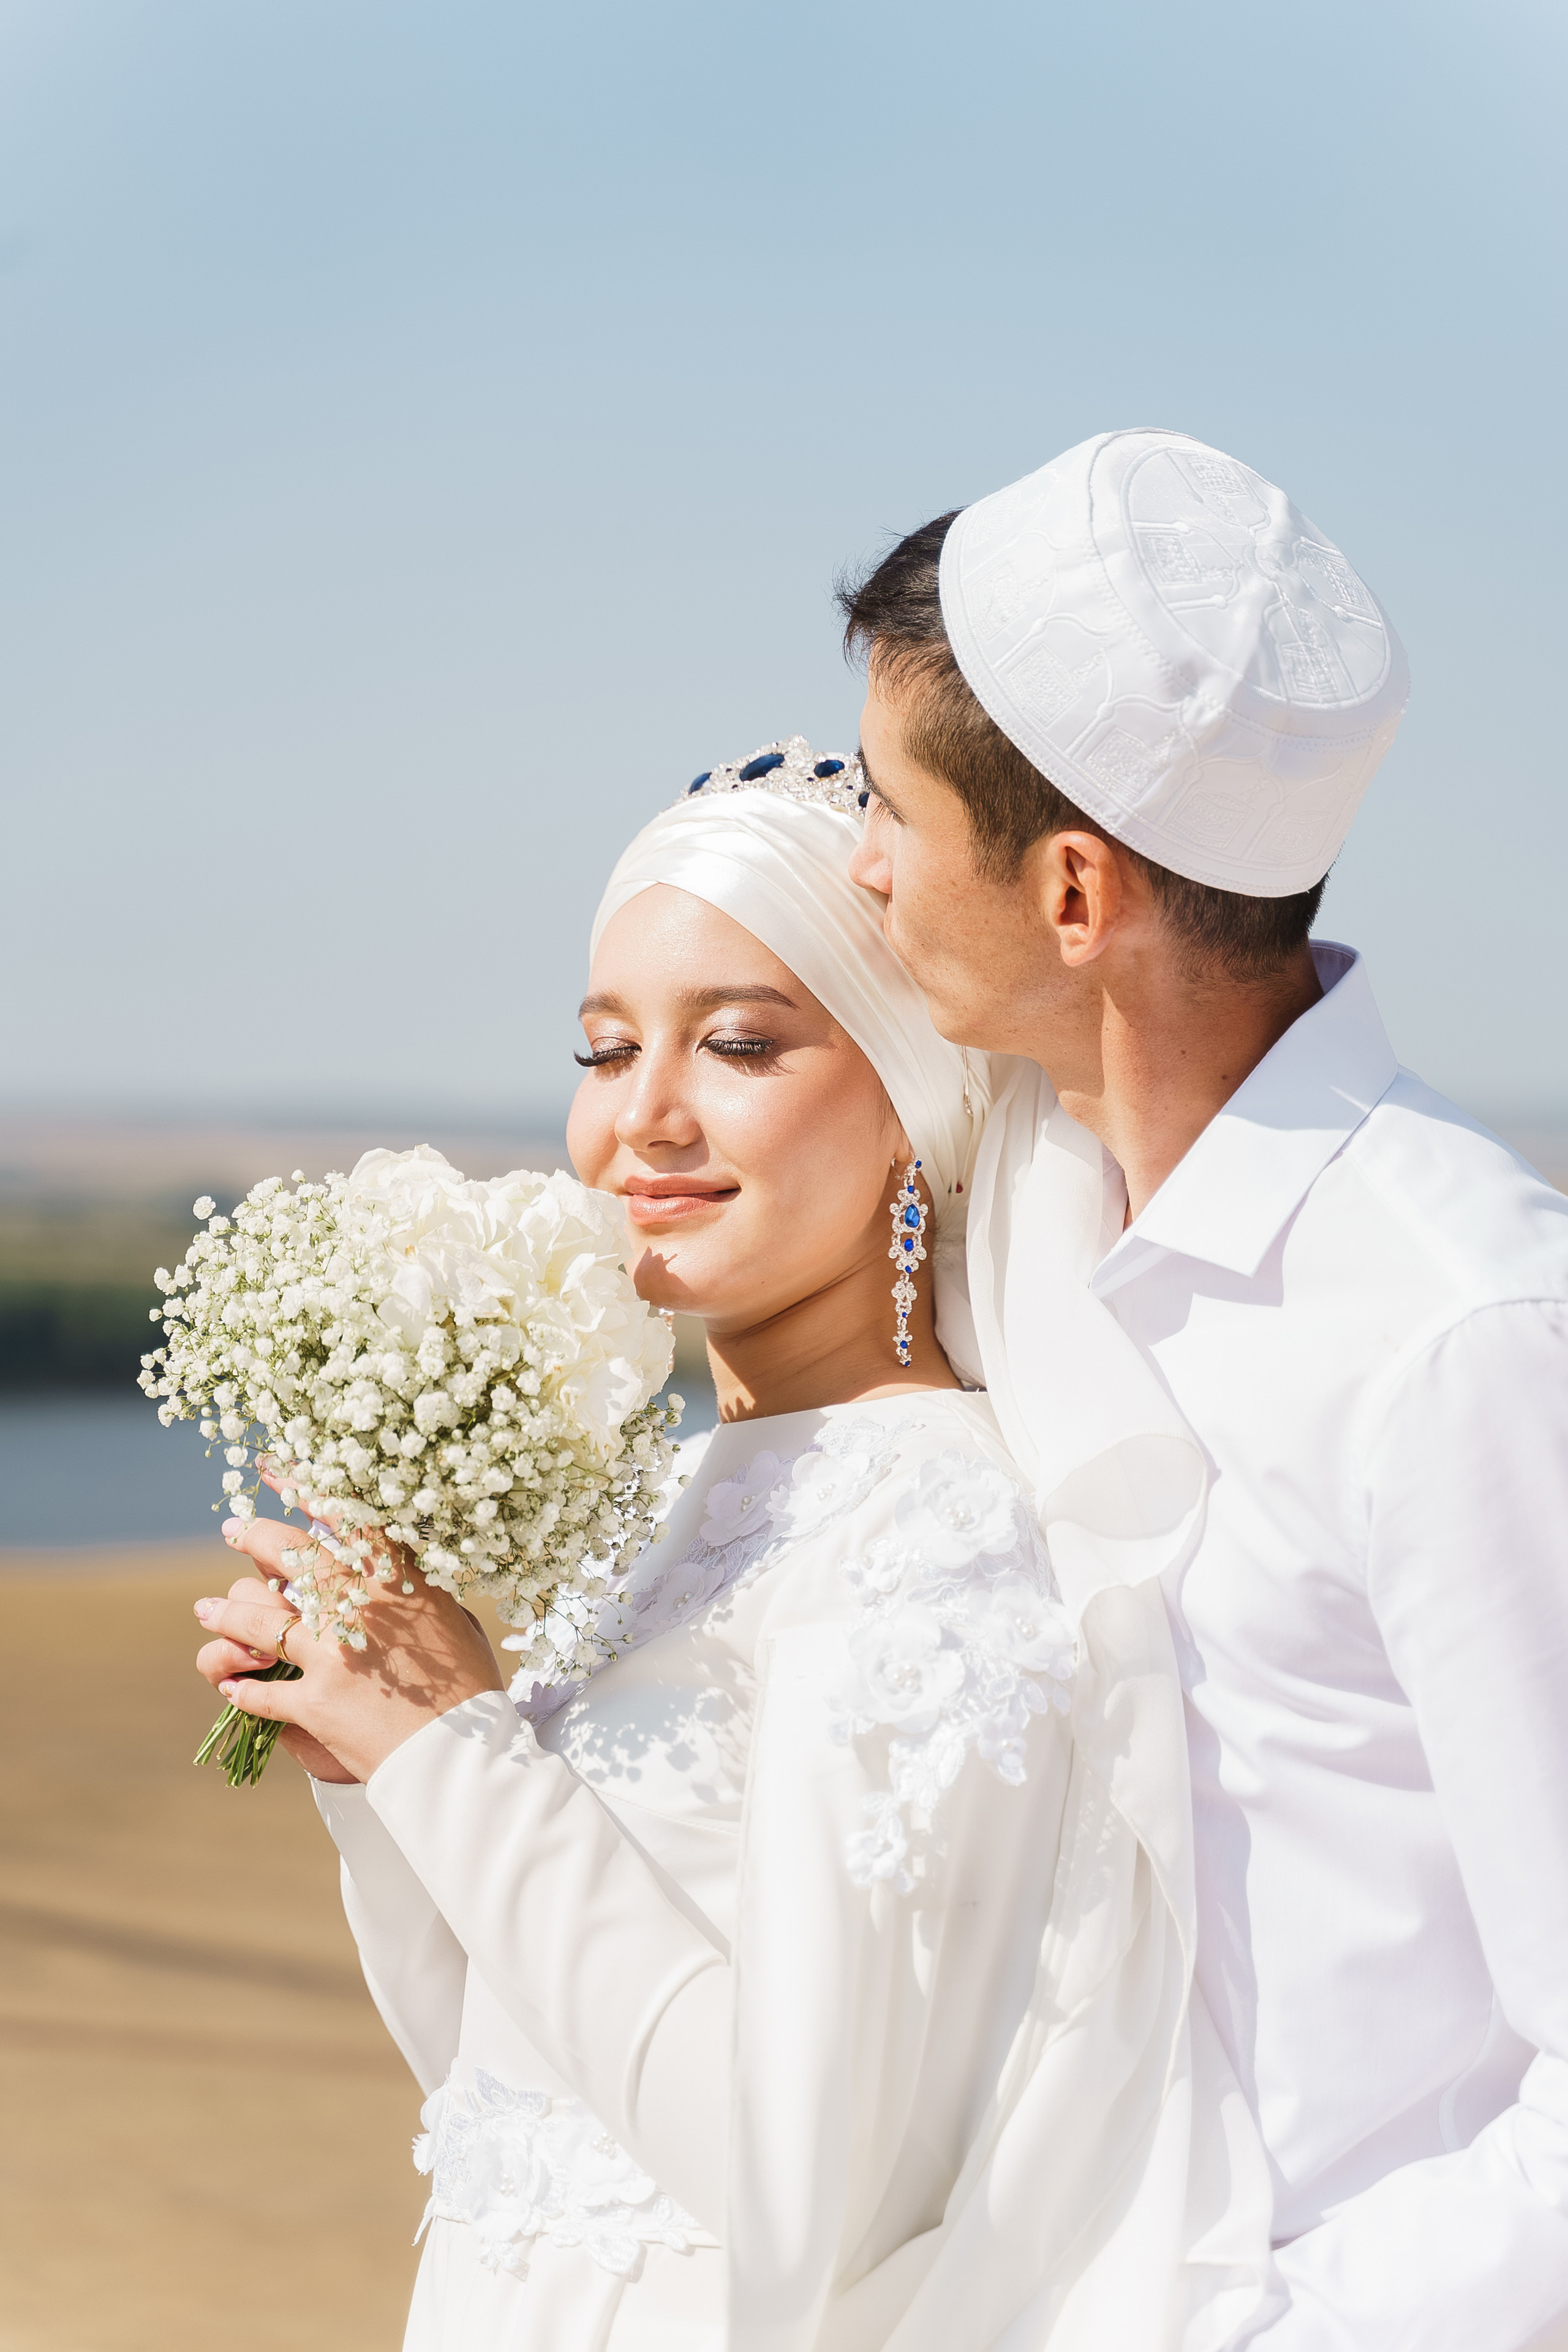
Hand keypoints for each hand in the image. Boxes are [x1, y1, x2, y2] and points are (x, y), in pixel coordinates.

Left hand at [193, 1515, 505, 1785]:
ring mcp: (329, 1654)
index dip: (302, 1488)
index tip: (271, 1467)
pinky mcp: (312, 1703)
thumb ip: (417, 1590)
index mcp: (395, 1581)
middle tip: (234, 1529)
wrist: (457, 1755)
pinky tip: (232, 1686)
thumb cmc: (467, 1685)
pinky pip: (260, 1691)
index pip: (342, 1517)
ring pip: (257, 1620)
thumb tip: (398, 1568)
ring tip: (206, 1608)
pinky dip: (243, 1689)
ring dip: (226, 1613)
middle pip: (288, 1555)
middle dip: (253, 1537)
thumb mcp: (452, 1620)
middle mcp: (356, 1606)